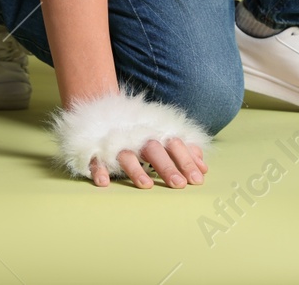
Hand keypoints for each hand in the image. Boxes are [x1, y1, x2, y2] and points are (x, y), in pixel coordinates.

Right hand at [88, 137, 207, 188]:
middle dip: (167, 166)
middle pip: (153, 150)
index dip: (186, 161)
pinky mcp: (96, 152)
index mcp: (155, 135)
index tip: (198, 179)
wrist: (102, 113)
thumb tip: (204, 167)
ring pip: (126, 155)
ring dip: (136, 170)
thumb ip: (183, 152)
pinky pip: (95, 160)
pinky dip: (99, 170)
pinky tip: (104, 182)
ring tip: (147, 186)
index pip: (174, 145)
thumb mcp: (162, 139)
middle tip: (179, 184)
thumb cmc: (139, 135)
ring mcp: (116, 145)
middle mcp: (137, 139)